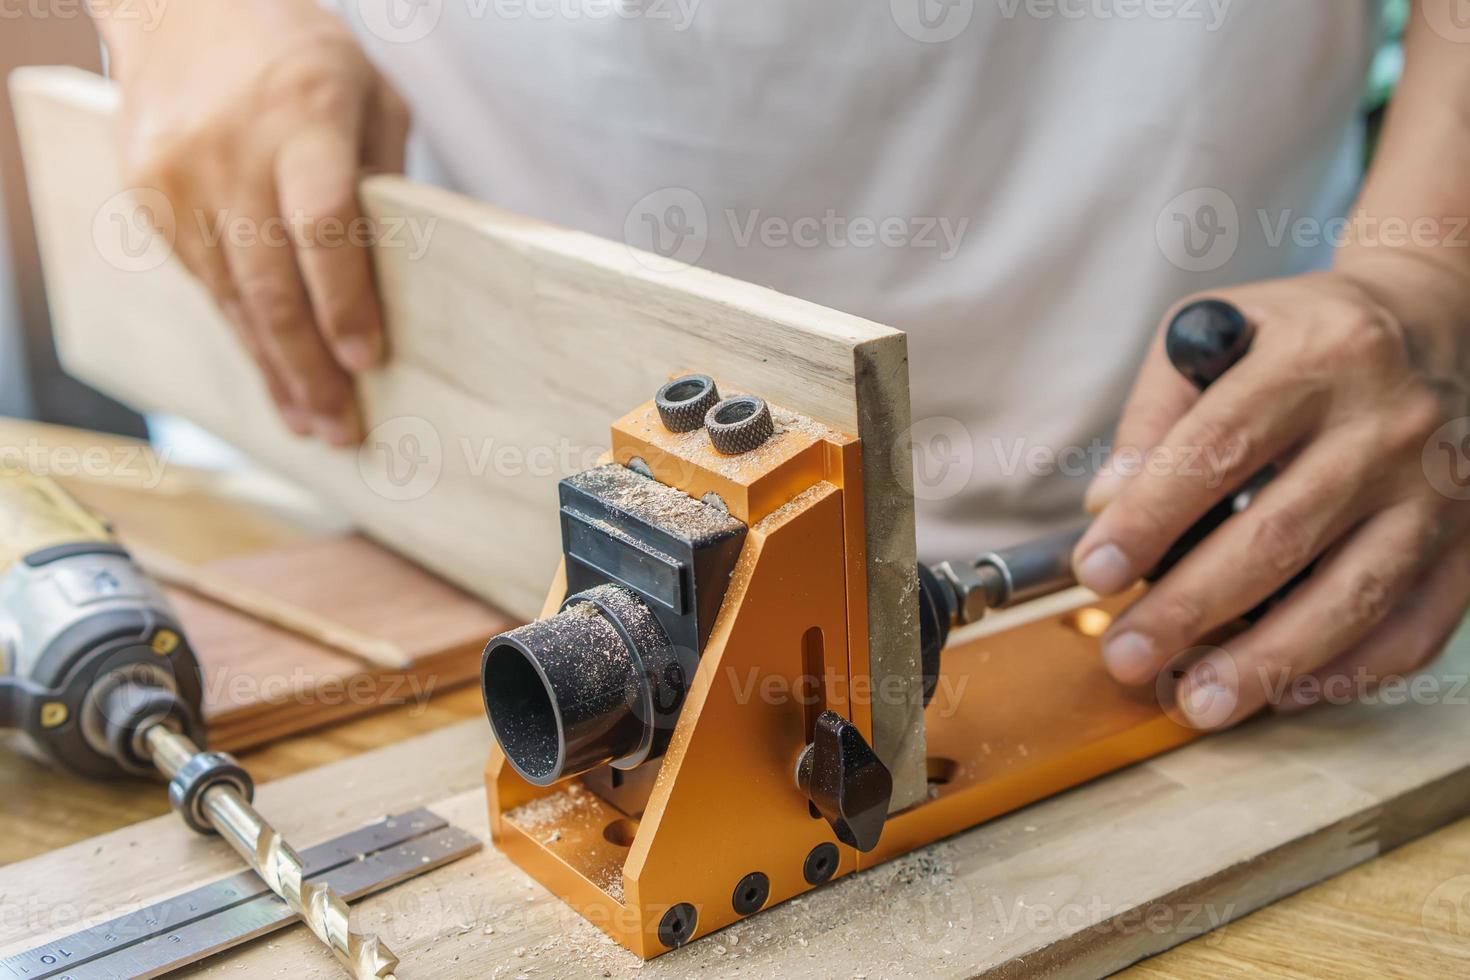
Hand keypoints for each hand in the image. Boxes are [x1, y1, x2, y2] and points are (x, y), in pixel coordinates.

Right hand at [98, 0, 409, 444]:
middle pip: (271, 283)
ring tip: (313, 424)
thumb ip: (383, 174)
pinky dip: (242, 334)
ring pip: (233, 299)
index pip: (324, 227)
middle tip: (343, 429)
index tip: (368, 360)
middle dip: (309, 368)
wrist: (180, 5)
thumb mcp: (367, 90)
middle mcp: (233, 154)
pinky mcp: (150, 200)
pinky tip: (271, 373)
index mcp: (303, 118)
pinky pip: (205, 284)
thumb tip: (404, 271)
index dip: (345, 301)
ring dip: (274, 369)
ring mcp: (181, 180)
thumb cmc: (296, 52)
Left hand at [1073, 264, 1469, 728]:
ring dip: (1268, 662)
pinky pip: (1419, 624)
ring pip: (1354, 594)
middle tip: (1126, 656)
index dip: (1150, 519)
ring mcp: (1439, 488)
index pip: (1217, 450)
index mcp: (1314, 359)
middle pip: (1280, 536)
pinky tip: (1285, 692)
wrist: (1438, 318)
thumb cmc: (1300, 335)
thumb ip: (1156, 414)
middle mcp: (1388, 424)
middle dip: (1191, 608)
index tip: (1094, 572)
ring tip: (1196, 703)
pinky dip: (1352, 670)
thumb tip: (1107, 504)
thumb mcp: (1218, 329)